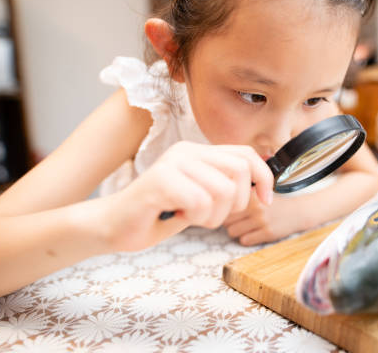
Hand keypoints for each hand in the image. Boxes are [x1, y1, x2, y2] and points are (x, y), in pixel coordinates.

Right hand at [104, 141, 273, 251]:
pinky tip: (176, 216)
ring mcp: (173, 163)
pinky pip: (200, 202)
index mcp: (197, 152)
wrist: (112, 227)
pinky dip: (194, 218)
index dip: (264, 177)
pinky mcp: (160, 180)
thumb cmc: (157, 215)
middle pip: (240, 171)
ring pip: (223, 190)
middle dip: (236, 203)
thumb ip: (224, 187)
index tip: (265, 201)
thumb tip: (261, 186)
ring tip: (189, 216)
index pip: (246, 154)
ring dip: (212, 216)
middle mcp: (187, 151)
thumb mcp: (200, 199)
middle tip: (211, 215)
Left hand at [224, 192, 307, 245]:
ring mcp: (262, 221)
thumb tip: (218, 204)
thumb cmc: (274, 202)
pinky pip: (244, 240)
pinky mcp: (268, 233)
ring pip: (232, 231)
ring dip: (236, 230)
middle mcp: (256, 206)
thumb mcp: (258, 192)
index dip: (225, 208)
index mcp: (252, 193)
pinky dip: (246, 238)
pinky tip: (254, 232)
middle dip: (229, 220)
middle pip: (225, 219)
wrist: (299, 211)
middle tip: (238, 219)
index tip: (230, 210)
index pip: (225, 204)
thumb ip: (240, 195)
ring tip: (245, 226)